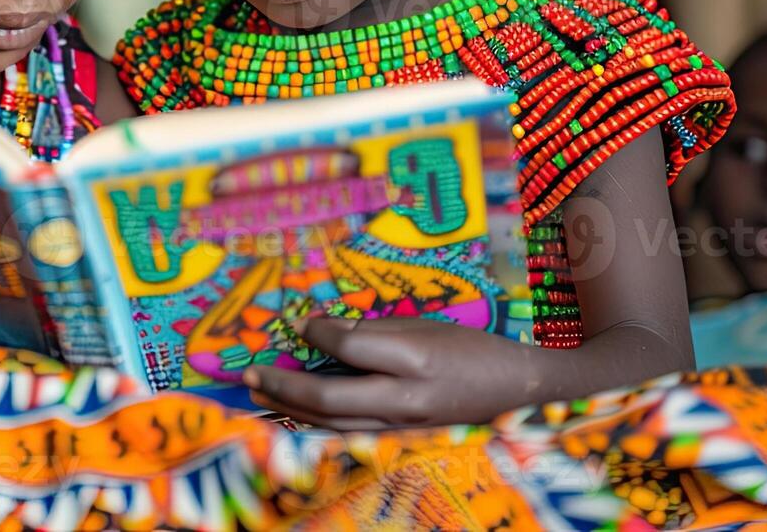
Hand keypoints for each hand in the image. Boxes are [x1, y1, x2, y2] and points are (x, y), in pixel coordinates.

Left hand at [244, 316, 539, 429]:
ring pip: (333, 424)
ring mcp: (402, 428)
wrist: (516, 393)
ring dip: (290, 410)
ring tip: (259, 395)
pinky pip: (349, 434)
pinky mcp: (401, 441)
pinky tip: (293, 414)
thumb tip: (321, 329)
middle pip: (329, 398)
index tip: (296, 324)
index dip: (316, 334)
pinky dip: (316, 424)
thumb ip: (372, 330)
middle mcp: (405, 400)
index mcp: (414, 360)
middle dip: (283, 386)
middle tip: (251, 374)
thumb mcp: (424, 325)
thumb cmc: (470, 349)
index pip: (349, 346)